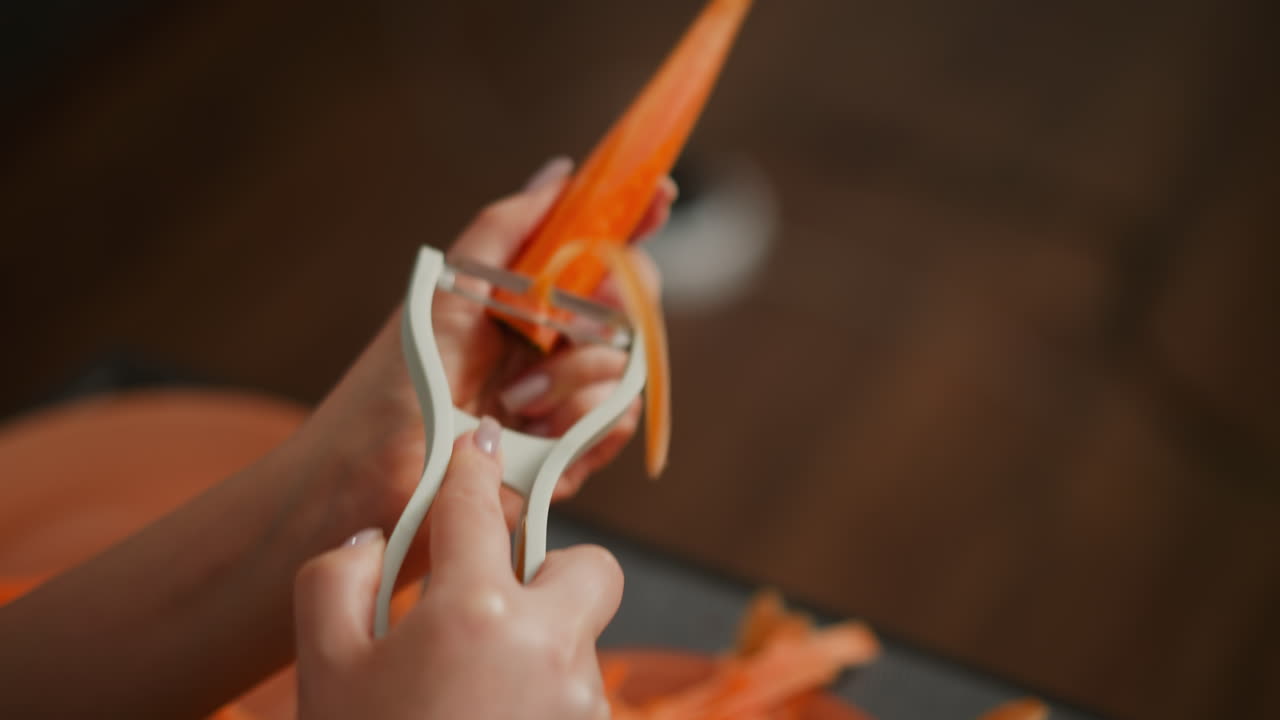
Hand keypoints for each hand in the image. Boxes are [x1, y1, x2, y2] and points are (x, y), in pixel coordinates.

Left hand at [293, 157, 672, 577]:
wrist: (366, 479)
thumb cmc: (390, 387)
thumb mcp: (447, 292)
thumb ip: (504, 229)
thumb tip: (561, 173)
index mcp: (525, 305)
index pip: (597, 255)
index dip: (632, 224)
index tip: (660, 197)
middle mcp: (553, 349)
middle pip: (629, 306)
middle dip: (616, 304)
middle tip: (579, 313)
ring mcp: (566, 401)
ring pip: (628, 366)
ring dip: (575, 377)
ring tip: (516, 397)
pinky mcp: (571, 454)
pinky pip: (617, 420)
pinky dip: (579, 419)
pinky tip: (530, 428)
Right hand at [295, 419, 622, 719]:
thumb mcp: (324, 670)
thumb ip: (336, 579)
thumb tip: (375, 540)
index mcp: (475, 612)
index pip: (477, 506)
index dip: (470, 466)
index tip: (474, 443)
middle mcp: (549, 646)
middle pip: (589, 567)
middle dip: (550, 570)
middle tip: (494, 602)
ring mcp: (582, 701)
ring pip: (580, 639)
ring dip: (540, 646)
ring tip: (472, 696)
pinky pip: (578, 695)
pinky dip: (545, 698)